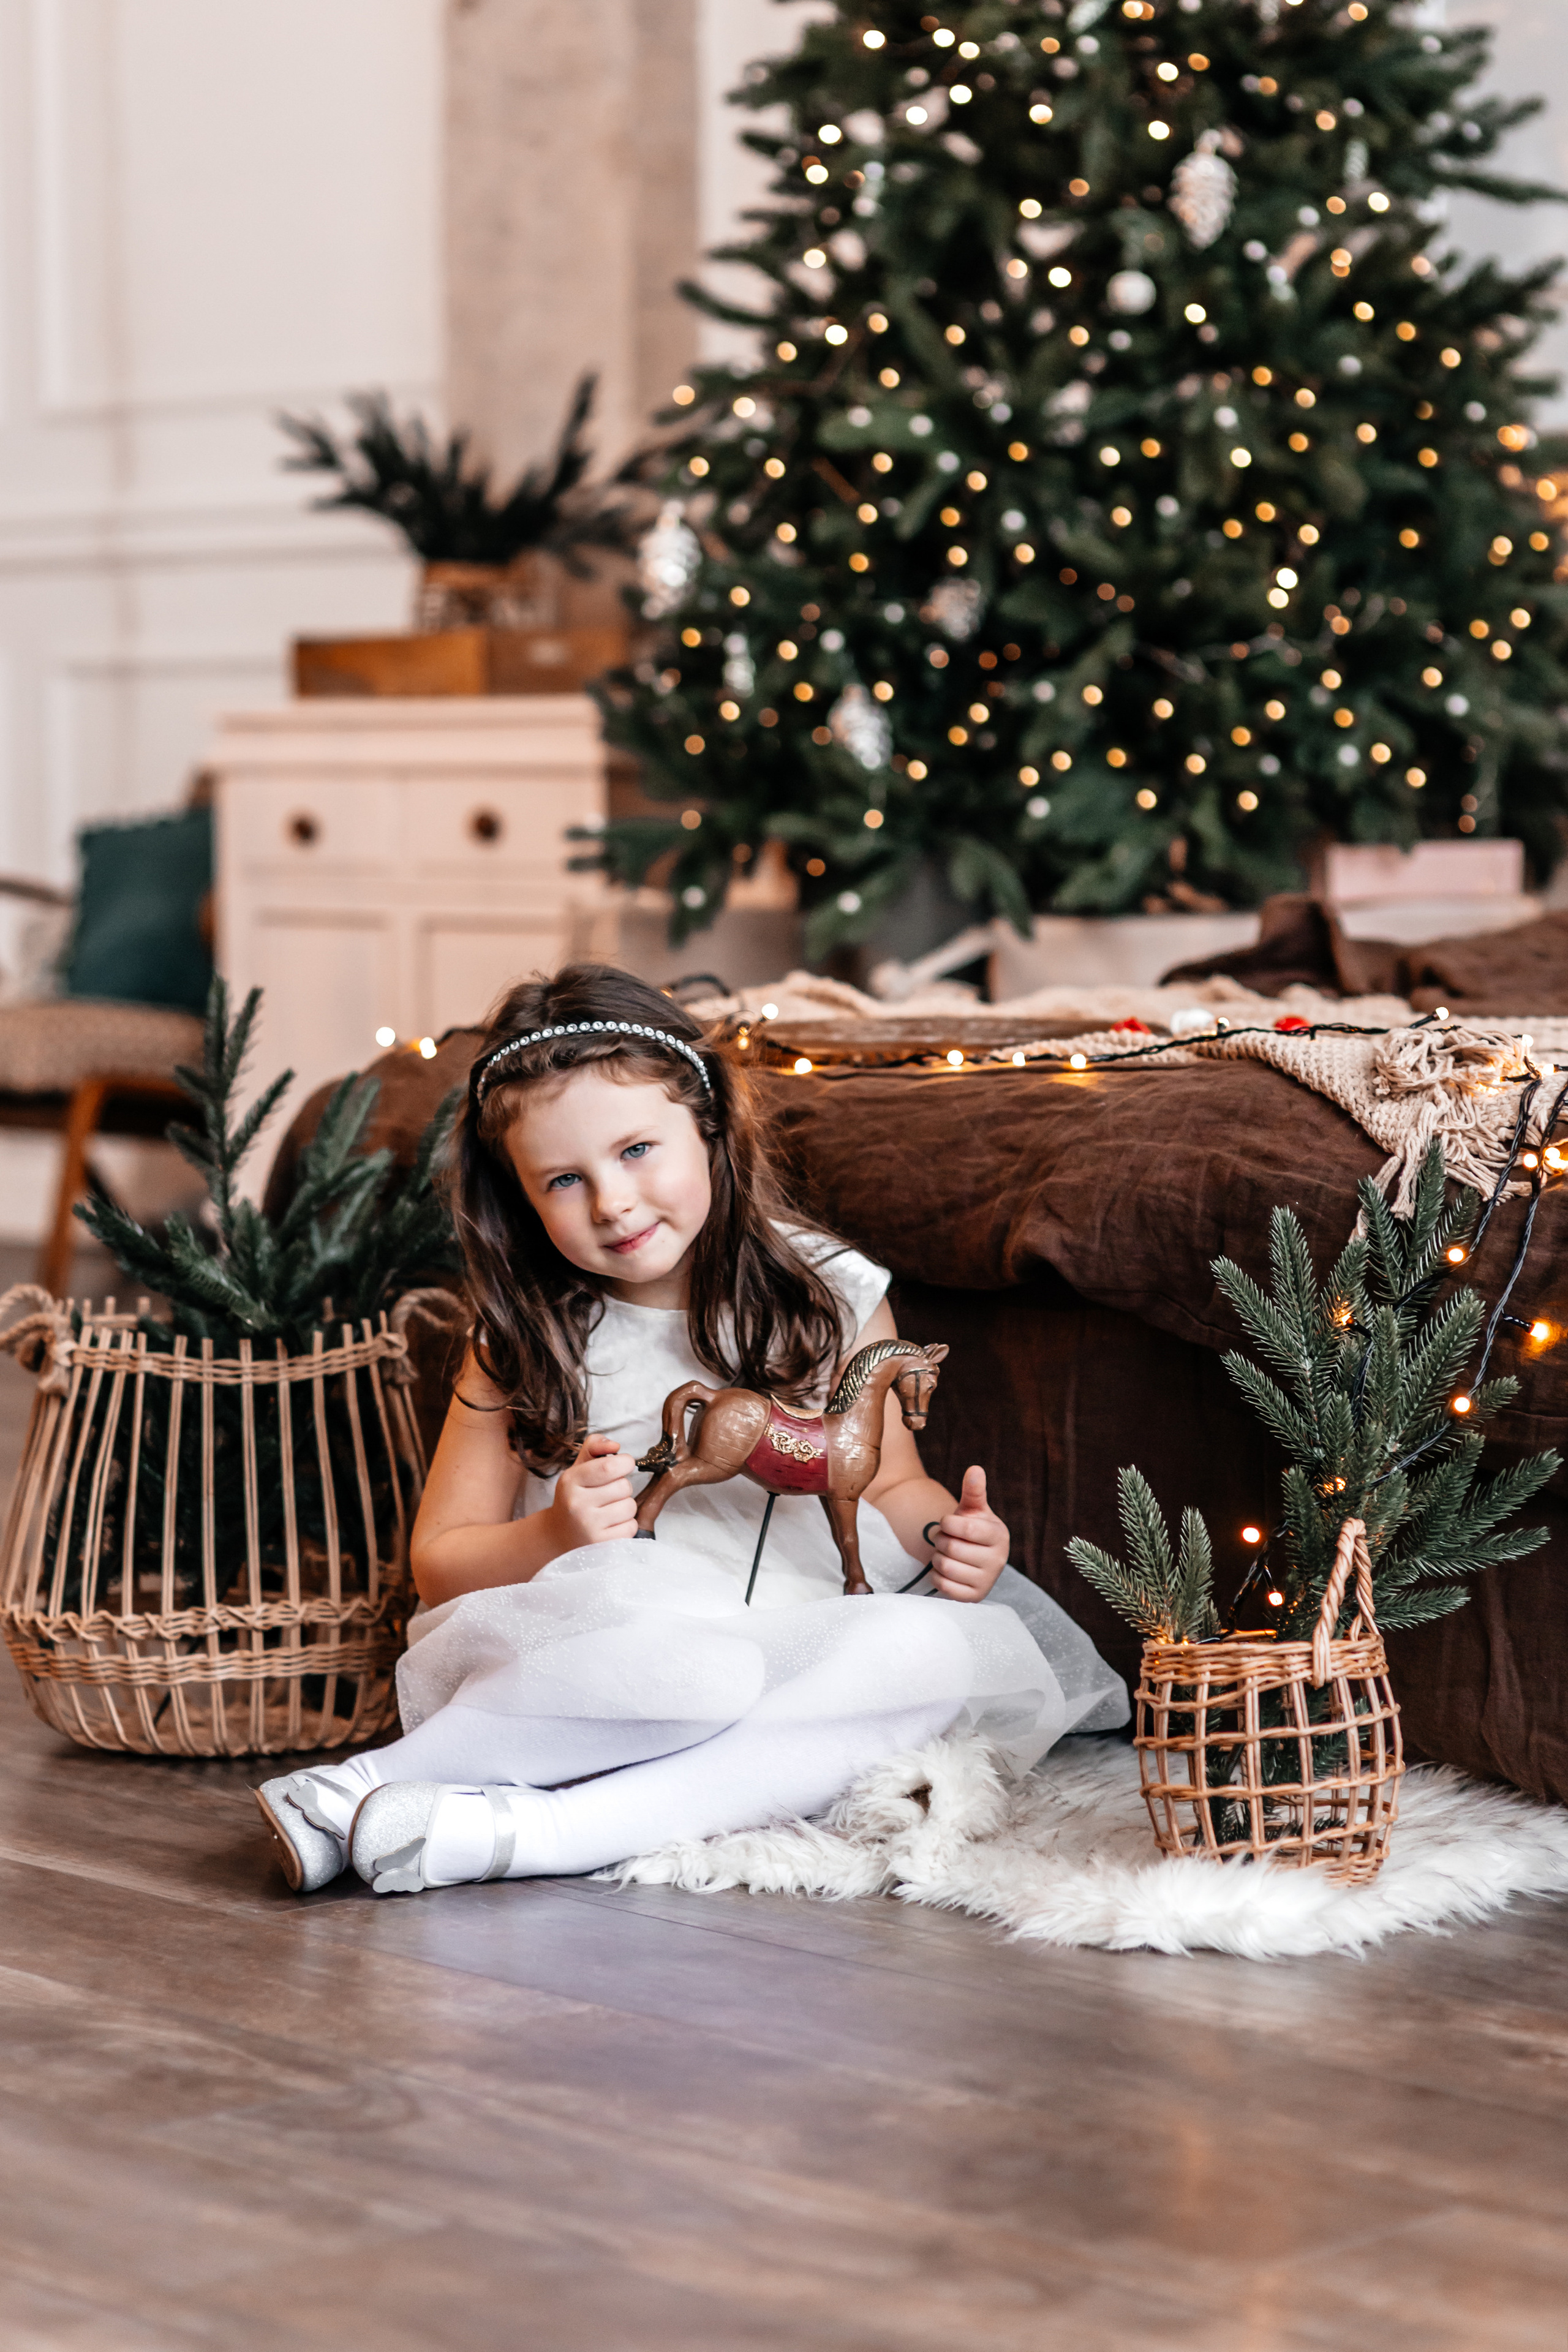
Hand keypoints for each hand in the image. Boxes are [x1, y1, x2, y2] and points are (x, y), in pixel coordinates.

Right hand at [551, 1432, 638, 1549]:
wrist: (558, 1535)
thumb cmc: (575, 1496)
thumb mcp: (578, 1468)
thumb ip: (595, 1447)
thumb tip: (616, 1446)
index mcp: (570, 1481)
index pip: (609, 1466)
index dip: (625, 1463)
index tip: (623, 1465)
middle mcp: (577, 1504)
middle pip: (624, 1486)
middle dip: (622, 1487)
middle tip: (609, 1494)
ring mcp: (588, 1527)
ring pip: (630, 1507)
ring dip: (625, 1507)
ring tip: (609, 1510)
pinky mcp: (600, 1545)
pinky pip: (631, 1527)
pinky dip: (626, 1525)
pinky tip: (610, 1525)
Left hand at [929, 1467, 1008, 1601]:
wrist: (972, 1558)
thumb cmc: (971, 1529)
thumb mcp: (972, 1509)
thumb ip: (973, 1491)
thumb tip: (975, 1469)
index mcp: (999, 1536)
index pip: (966, 1528)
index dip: (948, 1523)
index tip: (947, 1522)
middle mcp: (998, 1561)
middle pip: (952, 1548)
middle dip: (940, 1540)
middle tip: (944, 1538)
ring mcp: (987, 1581)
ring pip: (946, 1567)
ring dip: (937, 1557)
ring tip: (945, 1553)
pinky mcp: (974, 1598)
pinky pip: (944, 1586)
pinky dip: (937, 1576)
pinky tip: (945, 1570)